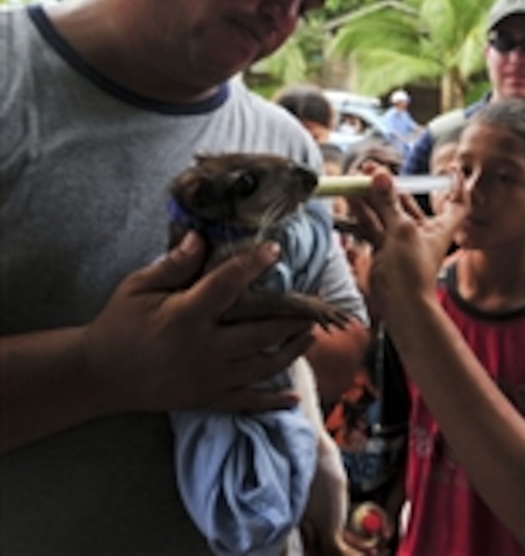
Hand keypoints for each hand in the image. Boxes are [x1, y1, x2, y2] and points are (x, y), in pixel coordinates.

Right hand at [82, 232, 315, 413]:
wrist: (98, 375)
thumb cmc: (118, 325)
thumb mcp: (138, 288)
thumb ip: (174, 265)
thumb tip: (200, 236)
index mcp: (187, 316)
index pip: (227, 285)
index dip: (253, 265)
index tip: (275, 250)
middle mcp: (204, 348)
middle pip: (261, 332)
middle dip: (292, 318)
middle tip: (314, 305)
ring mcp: (210, 377)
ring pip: (263, 366)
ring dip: (292, 351)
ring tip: (311, 335)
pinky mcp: (207, 399)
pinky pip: (247, 402)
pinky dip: (272, 401)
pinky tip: (293, 398)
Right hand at [343, 168, 464, 323]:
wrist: (400, 305)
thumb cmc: (413, 272)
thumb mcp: (403, 230)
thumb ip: (389, 202)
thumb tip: (380, 176)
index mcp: (440, 227)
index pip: (457, 203)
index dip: (456, 186)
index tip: (450, 170)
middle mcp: (421, 232)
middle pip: (407, 203)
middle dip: (390, 185)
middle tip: (372, 169)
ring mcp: (400, 241)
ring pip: (385, 212)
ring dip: (371, 195)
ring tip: (356, 178)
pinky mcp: (382, 250)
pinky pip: (372, 225)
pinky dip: (362, 211)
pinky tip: (352, 197)